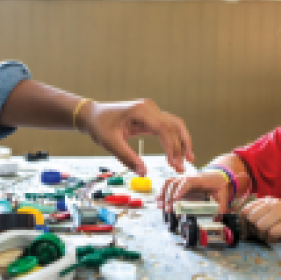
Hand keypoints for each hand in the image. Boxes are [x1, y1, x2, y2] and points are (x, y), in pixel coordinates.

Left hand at [78, 99, 193, 175]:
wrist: (92, 115)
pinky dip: (174, 139)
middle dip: (180, 147)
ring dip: (183, 142)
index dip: (172, 147)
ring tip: (188, 160)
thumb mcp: (110, 144)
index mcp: (140, 110)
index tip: (174, 164)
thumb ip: (127, 158)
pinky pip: (167, 127)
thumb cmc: (99, 127)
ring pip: (175, 124)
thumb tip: (144, 173)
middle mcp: (149, 107)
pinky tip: (178, 153)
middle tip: (183, 167)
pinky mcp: (150, 116)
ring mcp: (151, 110)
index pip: (164, 128)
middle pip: (173, 125)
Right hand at [156, 172, 236, 213]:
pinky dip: (162, 192)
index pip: (187, 182)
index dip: (180, 190)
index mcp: (199, 179)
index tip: (175, 199)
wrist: (217, 177)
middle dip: (169, 197)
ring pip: (168, 183)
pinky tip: (158, 201)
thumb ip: (221, 207)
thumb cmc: (219, 186)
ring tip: (160, 206)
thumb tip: (218, 217)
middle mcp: (188, 177)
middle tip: (168, 209)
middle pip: (174, 183)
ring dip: (163, 194)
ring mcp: (182, 179)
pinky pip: (167, 185)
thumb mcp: (222, 196)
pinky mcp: (179, 183)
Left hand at [240, 196, 280, 249]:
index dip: (242, 223)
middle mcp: (274, 203)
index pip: (245, 210)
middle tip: (264, 235)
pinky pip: (271, 233)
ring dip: (264, 236)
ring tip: (273, 236)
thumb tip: (241, 230)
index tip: (245, 233)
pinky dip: (272, 240)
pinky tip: (279, 239)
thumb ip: (257, 218)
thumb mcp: (271, 218)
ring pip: (260, 226)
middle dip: (255, 231)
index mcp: (267, 201)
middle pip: (251, 218)